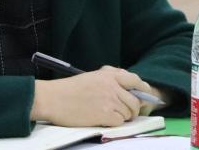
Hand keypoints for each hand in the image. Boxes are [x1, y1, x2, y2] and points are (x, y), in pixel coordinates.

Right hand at [30, 66, 149, 126]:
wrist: (53, 99)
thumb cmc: (70, 89)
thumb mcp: (92, 77)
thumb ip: (111, 79)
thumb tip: (130, 87)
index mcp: (109, 75)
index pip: (135, 80)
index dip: (143, 90)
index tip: (145, 97)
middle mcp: (112, 86)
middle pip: (135, 100)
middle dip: (133, 109)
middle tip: (125, 112)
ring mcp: (110, 101)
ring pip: (129, 113)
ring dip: (123, 116)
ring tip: (109, 115)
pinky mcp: (105, 115)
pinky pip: (120, 122)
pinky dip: (115, 123)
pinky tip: (103, 119)